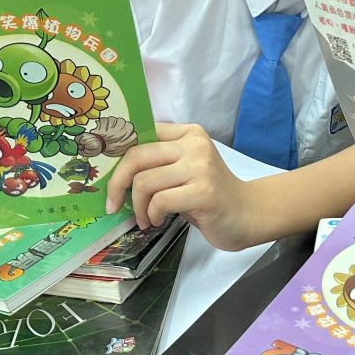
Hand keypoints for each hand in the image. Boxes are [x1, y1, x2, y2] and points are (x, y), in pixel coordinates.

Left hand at [103, 122, 260, 250]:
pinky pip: (160, 201)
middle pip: (137, 156)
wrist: (247, 214)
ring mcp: (200, 167)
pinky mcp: (203, 191)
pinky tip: (158, 221)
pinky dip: (152, 215)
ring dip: (138, 206)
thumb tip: (113, 170)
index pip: (140, 134)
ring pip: (145, 181)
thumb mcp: (183, 170)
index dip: (116, 155)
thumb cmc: (209, 195)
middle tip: (113, 204)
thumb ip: (157, 163)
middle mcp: (194, 144)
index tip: (107, 176)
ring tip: (145, 218)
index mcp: (187, 133)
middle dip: (117, 183)